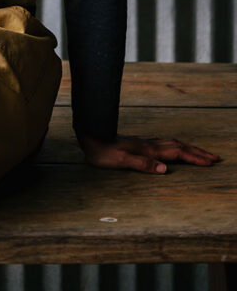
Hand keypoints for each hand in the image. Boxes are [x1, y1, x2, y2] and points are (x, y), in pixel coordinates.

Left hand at [79, 133, 220, 173]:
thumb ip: (143, 165)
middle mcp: (150, 144)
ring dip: (190, 149)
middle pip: (180, 147)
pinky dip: (178, 148)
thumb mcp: (120, 161)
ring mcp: (146, 143)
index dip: (194, 158)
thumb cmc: (103, 152)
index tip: (210, 163)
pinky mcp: (141, 144)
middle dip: (198, 153)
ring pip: (174, 144)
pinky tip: (177, 150)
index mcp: (148, 150)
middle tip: (215, 158)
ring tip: (202, 154)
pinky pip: (166, 145)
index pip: (177, 153)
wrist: (91, 136)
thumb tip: (165, 170)